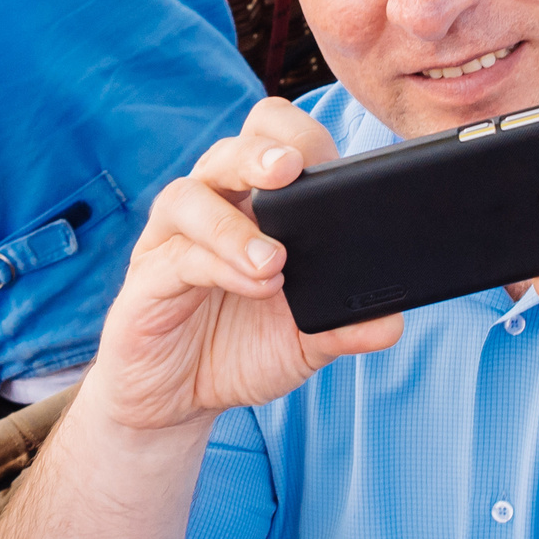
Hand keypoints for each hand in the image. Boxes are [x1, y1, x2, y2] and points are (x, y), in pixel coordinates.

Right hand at [88, 98, 402, 434]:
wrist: (176, 401)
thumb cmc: (239, 349)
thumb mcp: (304, 341)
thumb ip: (344, 327)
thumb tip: (392, 322)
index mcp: (253, 204)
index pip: (270, 137)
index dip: (299, 136)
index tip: (334, 163)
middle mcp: (211, 208)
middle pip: (229, 150)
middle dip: (261, 152)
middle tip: (292, 169)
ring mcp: (172, 240)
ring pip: (190, 196)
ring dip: (235, 225)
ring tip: (274, 261)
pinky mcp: (146, 280)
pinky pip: (175, 256)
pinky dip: (216, 265)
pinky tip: (251, 284)